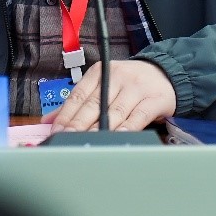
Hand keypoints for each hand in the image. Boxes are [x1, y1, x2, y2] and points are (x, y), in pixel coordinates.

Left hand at [44, 60, 175, 132]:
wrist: (165, 73)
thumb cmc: (129, 83)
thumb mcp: (103, 85)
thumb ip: (78, 103)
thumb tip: (50, 120)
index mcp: (100, 72)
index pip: (78, 94)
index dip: (66, 115)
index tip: (56, 131)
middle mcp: (117, 76)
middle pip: (94, 104)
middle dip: (78, 125)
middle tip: (67, 139)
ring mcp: (136, 87)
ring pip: (114, 112)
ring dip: (99, 130)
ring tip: (87, 143)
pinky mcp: (154, 99)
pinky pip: (138, 117)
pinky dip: (127, 129)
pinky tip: (117, 137)